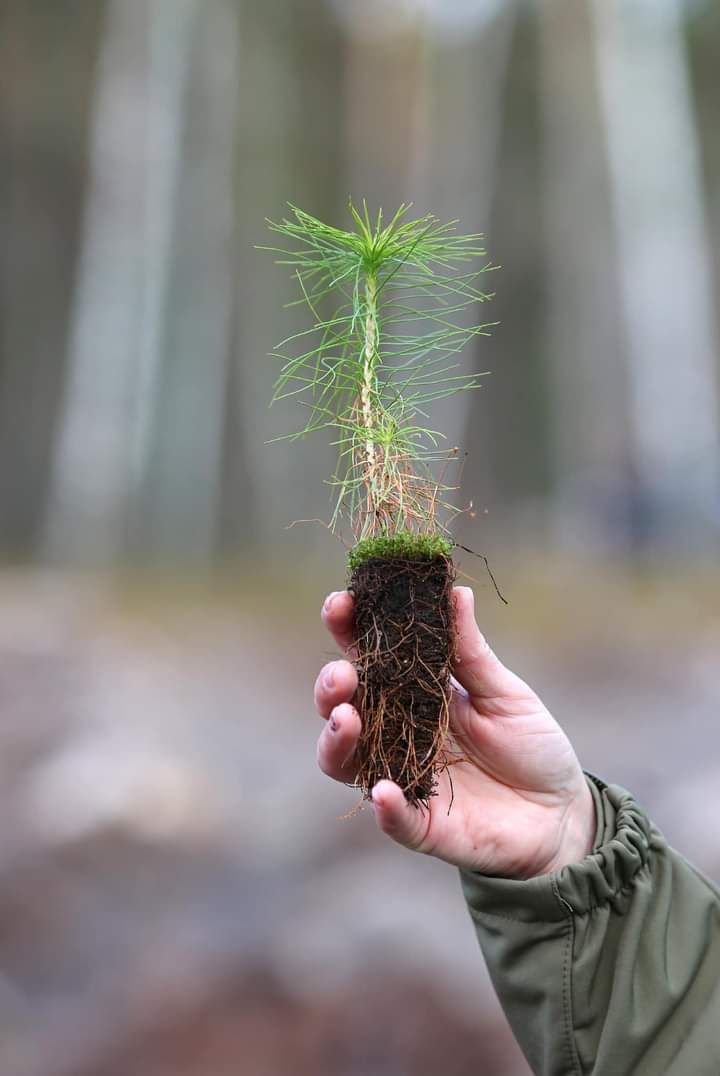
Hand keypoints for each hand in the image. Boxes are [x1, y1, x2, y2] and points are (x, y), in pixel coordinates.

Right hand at [314, 586, 594, 878]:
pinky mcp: (420, 825)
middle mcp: (393, 734)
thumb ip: (470, 651)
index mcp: (411, 692)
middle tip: (342, 674)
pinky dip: (385, 806)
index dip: (347, 629)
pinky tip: (383, 792)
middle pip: (342, 707)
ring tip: (346, 719)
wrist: (561, 812)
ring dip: (337, 741)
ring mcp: (401, 778)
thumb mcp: (503, 692)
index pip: (367, 656)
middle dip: (330, 686)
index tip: (340, 603)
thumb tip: (455, 591)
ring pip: (346, 763)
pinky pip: (393, 819)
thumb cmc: (530, 744)